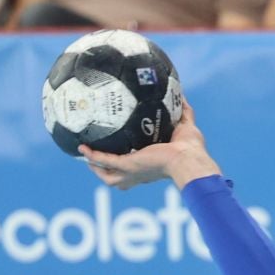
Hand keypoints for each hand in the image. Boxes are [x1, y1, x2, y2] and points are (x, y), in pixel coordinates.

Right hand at [81, 97, 219, 189]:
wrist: (188, 158)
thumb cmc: (191, 149)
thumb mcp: (185, 126)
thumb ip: (183, 111)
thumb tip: (181, 95)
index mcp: (152, 166)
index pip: (136, 169)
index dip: (127, 166)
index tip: (122, 157)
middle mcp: (140, 173)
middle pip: (118, 179)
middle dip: (106, 172)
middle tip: (95, 160)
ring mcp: (132, 171)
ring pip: (108, 176)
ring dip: (96, 168)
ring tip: (85, 154)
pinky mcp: (128, 165)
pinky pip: (105, 161)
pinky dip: (94, 156)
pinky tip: (83, 148)